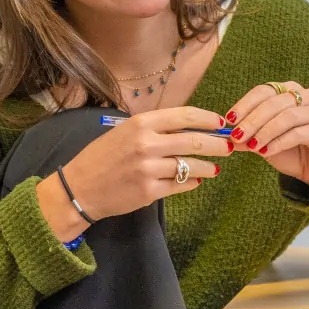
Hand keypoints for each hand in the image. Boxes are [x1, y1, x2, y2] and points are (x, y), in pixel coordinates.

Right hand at [39, 106, 230, 232]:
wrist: (79, 188)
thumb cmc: (102, 157)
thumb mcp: (124, 131)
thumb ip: (154, 128)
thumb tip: (188, 128)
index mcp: (141, 123)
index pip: (185, 116)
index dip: (208, 119)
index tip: (221, 124)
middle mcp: (147, 143)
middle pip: (195, 141)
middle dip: (218, 144)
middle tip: (229, 147)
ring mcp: (149, 169)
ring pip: (192, 166)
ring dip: (208, 167)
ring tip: (214, 168)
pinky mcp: (150, 191)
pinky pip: (181, 185)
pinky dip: (192, 183)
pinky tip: (195, 181)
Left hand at [226, 82, 308, 189]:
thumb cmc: (290, 150)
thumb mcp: (263, 141)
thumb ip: (247, 134)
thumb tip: (224, 134)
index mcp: (290, 90)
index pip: (264, 91)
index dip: (245, 104)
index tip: (229, 120)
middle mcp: (307, 95)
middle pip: (274, 102)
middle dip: (252, 120)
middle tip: (237, 136)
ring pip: (287, 116)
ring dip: (265, 131)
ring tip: (251, 146)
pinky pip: (298, 133)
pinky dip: (279, 142)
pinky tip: (265, 151)